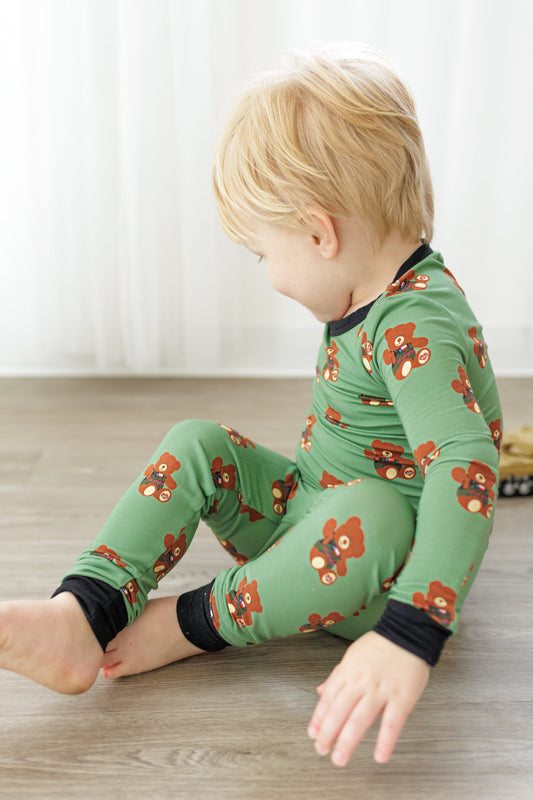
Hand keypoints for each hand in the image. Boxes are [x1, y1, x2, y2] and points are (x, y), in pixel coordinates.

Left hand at [307, 631, 429, 765]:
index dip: (319, 718)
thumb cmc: (380, 645)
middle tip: (322, 751)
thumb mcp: (352, 655)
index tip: (313, 734)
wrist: (408, 631)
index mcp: (348, 671)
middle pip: (340, 711)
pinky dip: (385, 741)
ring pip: (360, 720)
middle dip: (328, 734)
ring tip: (339, 759)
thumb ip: (337, 676)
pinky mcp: (402, 698)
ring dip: (347, 742)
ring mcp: (381, 690)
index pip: (329, 698)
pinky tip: (379, 756)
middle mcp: (361, 682)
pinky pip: (392, 723)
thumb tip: (320, 691)